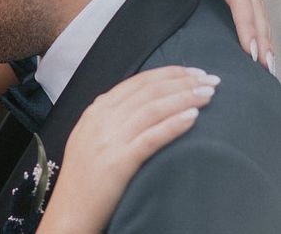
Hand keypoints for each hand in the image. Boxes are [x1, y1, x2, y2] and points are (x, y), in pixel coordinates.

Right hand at [37, 66, 218, 233]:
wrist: (70, 209)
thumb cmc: (84, 178)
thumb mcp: (88, 137)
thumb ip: (107, 117)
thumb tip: (136, 101)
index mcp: (95, 112)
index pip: (136, 83)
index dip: (167, 74)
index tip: (192, 72)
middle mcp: (101, 120)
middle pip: (147, 92)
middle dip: (182, 82)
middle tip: (210, 79)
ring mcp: (109, 140)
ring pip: (152, 109)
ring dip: (184, 98)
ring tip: (208, 94)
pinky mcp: (119, 162)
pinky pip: (151, 137)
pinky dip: (173, 125)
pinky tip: (193, 117)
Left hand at [138, 0, 273, 72]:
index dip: (245, 22)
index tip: (248, 47)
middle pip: (254, 6)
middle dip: (260, 36)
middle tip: (262, 66)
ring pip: (257, 8)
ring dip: (263, 35)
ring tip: (265, 65)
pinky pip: (250, 6)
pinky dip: (256, 26)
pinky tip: (257, 46)